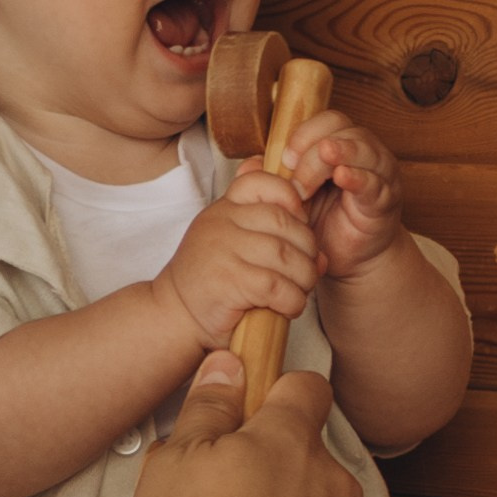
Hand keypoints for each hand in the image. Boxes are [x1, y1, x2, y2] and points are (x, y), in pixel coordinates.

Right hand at [121, 355, 360, 496]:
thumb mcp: (177, 462)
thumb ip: (207, 409)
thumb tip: (227, 367)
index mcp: (290, 438)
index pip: (305, 386)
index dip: (277, 388)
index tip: (247, 404)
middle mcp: (330, 479)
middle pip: (306, 451)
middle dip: (271, 461)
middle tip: (219, 485)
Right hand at [156, 174, 318, 348]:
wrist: (175, 314)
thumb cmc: (212, 282)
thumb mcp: (234, 246)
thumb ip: (270, 238)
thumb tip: (321, 254)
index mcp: (224, 208)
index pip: (260, 182)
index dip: (289, 196)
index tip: (298, 221)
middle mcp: (220, 222)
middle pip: (284, 222)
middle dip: (307, 249)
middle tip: (307, 270)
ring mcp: (222, 249)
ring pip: (285, 255)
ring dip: (304, 278)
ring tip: (300, 291)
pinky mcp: (228, 280)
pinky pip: (276, 285)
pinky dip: (292, 300)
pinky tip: (288, 306)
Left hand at [275, 113, 406, 288]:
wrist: (345, 258)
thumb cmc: (319, 221)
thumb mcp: (289, 197)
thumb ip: (269, 180)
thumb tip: (247, 166)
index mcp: (339, 145)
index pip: (328, 121)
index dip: (305, 132)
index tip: (285, 158)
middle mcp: (363, 153)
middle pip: (344, 129)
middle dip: (315, 146)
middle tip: (294, 171)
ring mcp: (378, 174)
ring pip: (363, 149)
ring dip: (337, 156)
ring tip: (316, 168)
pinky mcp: (385, 200)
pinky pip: (375, 182)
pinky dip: (359, 177)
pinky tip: (342, 177)